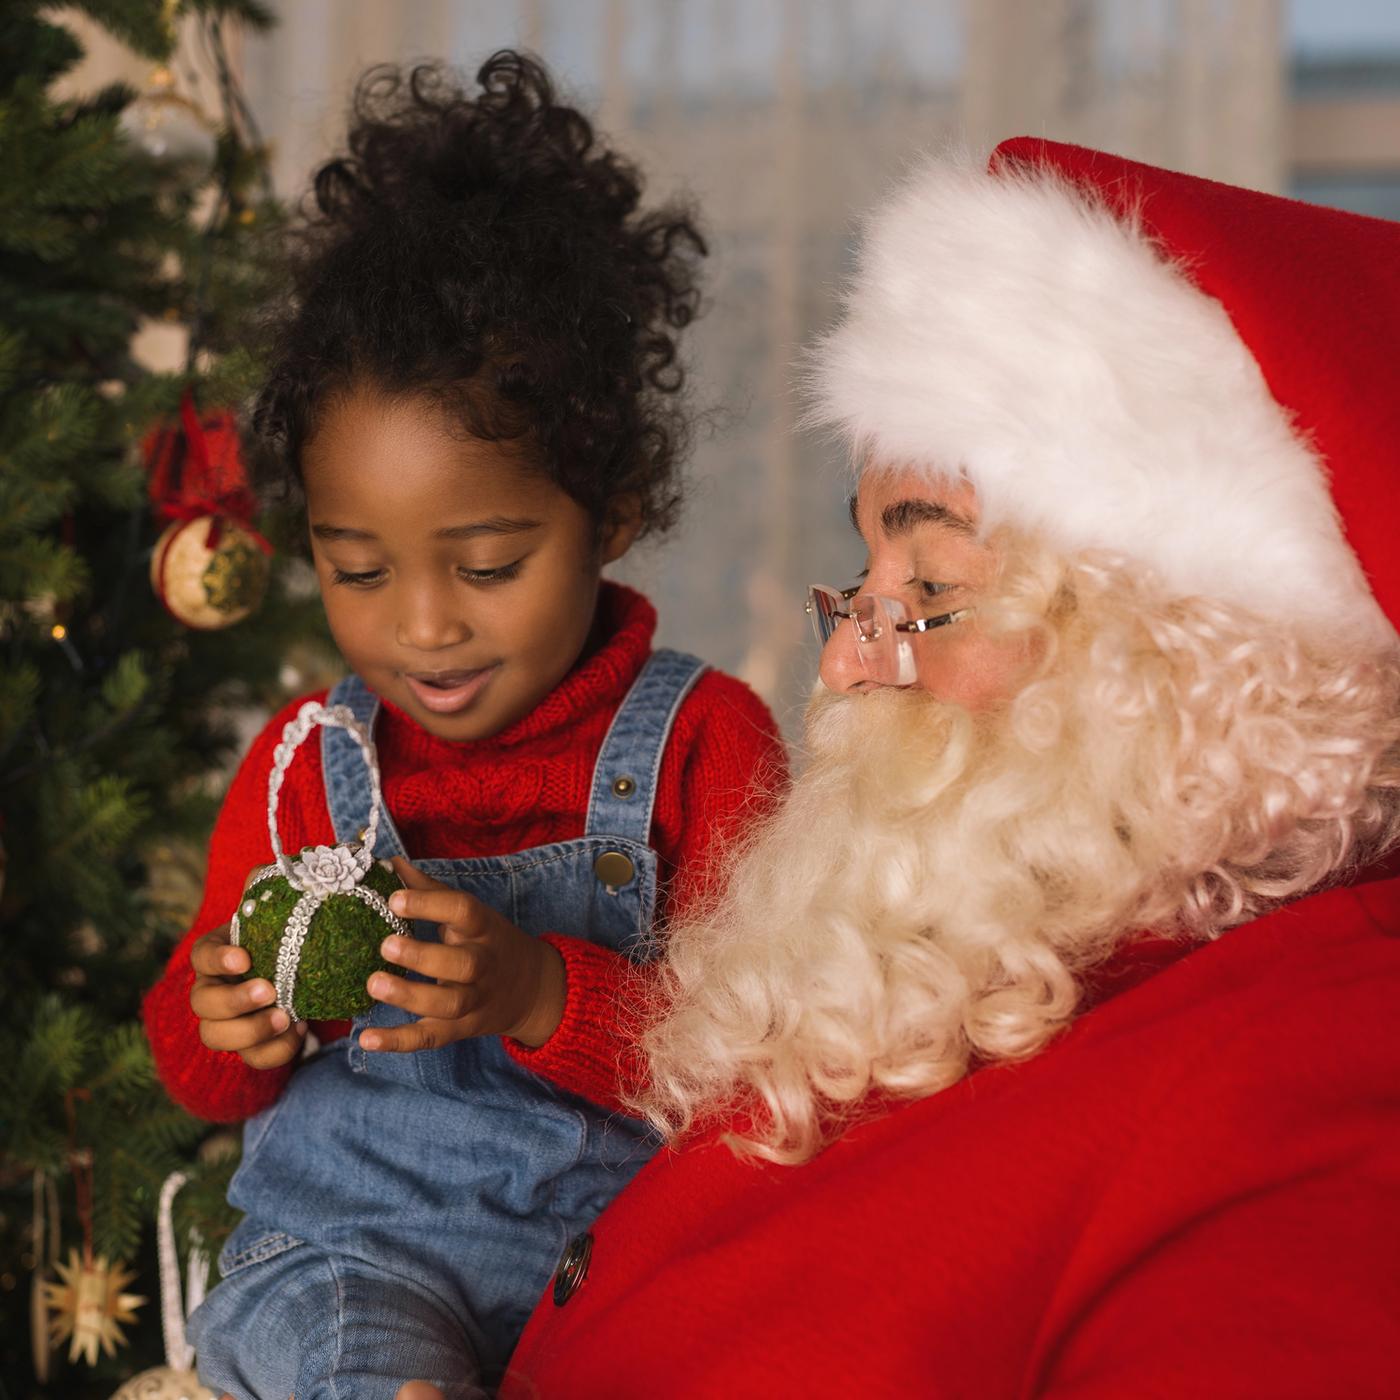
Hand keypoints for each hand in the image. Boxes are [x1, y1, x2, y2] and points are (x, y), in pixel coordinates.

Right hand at [189, 924, 307, 1068]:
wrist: (306, 971)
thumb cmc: (291, 943)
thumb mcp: (286, 929)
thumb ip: (284, 928)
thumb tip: (305, 916)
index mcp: (217, 955)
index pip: (203, 954)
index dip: (217, 959)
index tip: (243, 959)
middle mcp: (213, 989)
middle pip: (201, 1002)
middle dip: (234, 1000)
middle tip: (269, 992)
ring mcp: (225, 1021)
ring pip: (216, 1035)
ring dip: (251, 1031)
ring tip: (285, 1019)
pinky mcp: (248, 1046)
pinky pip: (253, 1057)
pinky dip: (277, 1048)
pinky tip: (300, 1028)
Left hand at [361, 858, 565, 1053]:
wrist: (532, 990)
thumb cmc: (489, 942)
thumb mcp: (472, 915)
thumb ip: (431, 892)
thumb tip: (392, 863)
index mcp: (484, 929)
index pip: (463, 912)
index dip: (430, 905)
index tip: (395, 899)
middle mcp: (483, 966)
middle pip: (461, 964)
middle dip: (423, 956)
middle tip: (386, 944)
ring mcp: (473, 1001)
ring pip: (448, 1004)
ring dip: (410, 996)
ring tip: (373, 983)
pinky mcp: (459, 1030)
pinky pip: (430, 1038)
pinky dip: (398, 1042)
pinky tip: (366, 1039)